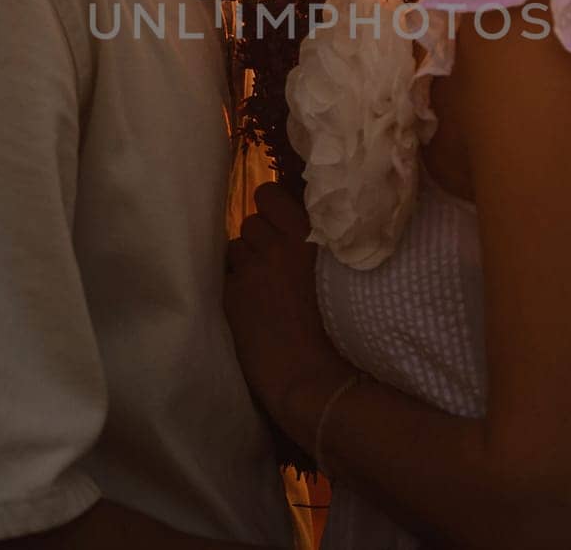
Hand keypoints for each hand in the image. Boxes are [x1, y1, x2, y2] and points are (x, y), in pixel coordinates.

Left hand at [224, 183, 353, 427]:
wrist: (314, 377)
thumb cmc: (342, 329)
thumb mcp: (342, 273)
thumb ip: (322, 244)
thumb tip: (304, 224)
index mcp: (312, 235)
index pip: (272, 193)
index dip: (274, 208)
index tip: (284, 226)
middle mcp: (279, 243)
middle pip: (252, 217)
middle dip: (262, 234)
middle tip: (276, 259)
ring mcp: (253, 267)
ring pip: (237, 242)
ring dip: (247, 257)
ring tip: (264, 283)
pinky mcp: (233, 292)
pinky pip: (228, 273)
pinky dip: (238, 284)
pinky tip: (253, 304)